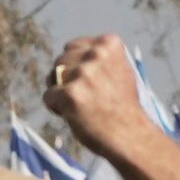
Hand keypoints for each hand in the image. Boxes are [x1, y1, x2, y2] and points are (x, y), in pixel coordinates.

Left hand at [45, 33, 155, 166]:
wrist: (130, 135)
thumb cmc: (123, 107)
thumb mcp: (120, 71)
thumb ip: (100, 60)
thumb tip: (71, 53)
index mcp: (109, 45)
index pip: (75, 46)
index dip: (77, 66)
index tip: (90, 82)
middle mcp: (95, 54)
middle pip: (62, 59)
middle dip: (66, 77)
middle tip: (84, 97)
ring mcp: (82, 73)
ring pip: (52, 76)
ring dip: (60, 91)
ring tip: (80, 107)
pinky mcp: (70, 94)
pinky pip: (48, 96)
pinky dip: (56, 108)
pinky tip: (73, 115)